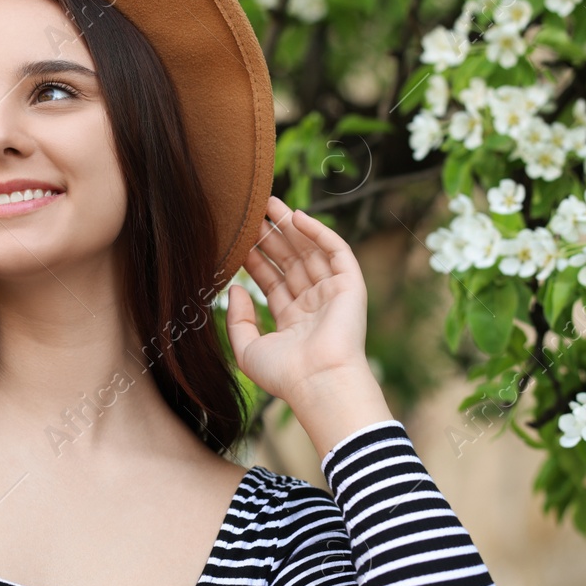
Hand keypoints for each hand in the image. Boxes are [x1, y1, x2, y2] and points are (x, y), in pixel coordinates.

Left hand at [225, 196, 393, 458]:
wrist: (318, 381)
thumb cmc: (284, 374)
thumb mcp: (248, 348)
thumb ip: (238, 319)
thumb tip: (234, 288)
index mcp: (292, 322)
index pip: (272, 282)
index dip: (257, 259)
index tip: (239, 238)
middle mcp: (314, 306)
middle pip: (291, 263)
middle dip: (272, 237)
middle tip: (254, 211)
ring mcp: (333, 295)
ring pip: (311, 252)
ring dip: (292, 228)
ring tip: (270, 204)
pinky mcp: (350, 285)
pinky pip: (336, 251)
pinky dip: (318, 232)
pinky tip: (297, 217)